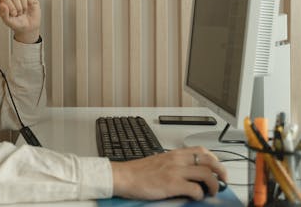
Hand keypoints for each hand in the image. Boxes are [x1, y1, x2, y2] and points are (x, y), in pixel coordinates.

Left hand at [0, 0, 40, 43]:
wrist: (29, 27)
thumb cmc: (17, 23)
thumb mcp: (8, 21)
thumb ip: (4, 14)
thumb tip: (3, 5)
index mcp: (5, 1)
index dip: (10, 7)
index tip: (13, 15)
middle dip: (18, 7)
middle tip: (19, 14)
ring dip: (24, 5)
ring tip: (24, 11)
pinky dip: (31, 1)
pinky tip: (30, 6)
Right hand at [110, 146, 226, 200]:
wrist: (125, 176)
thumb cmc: (139, 171)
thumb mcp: (160, 161)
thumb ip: (175, 164)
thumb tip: (189, 173)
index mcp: (174, 153)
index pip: (202, 151)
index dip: (215, 160)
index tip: (218, 169)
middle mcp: (177, 160)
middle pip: (210, 161)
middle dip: (221, 171)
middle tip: (223, 180)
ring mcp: (176, 171)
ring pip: (207, 175)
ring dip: (214, 185)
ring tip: (211, 192)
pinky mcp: (173, 184)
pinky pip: (196, 189)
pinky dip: (199, 195)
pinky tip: (195, 197)